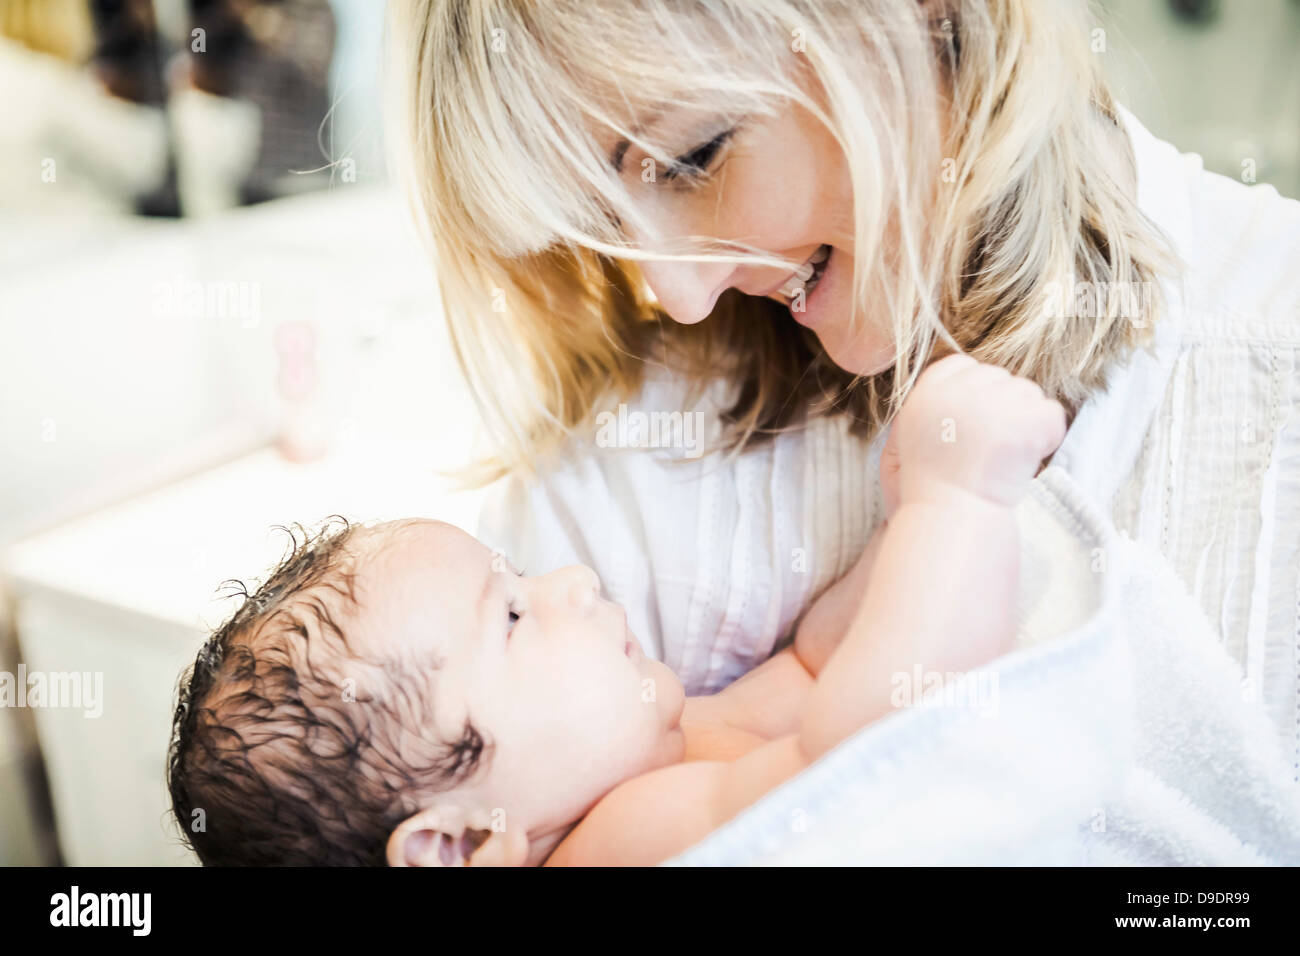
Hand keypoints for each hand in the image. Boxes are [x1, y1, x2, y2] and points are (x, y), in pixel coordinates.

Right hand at [891, 354, 1066, 507]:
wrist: (951, 523)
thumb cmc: (929, 491)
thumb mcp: (906, 442)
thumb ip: (931, 405)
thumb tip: (967, 379)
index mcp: (926, 392)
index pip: (963, 365)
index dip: (974, 393)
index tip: (974, 428)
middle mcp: (958, 390)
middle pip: (999, 377)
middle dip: (1002, 407)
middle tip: (991, 448)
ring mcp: (995, 403)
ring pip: (1028, 393)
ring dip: (1025, 421)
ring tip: (1006, 457)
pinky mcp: (1027, 420)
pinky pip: (1052, 414)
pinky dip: (1047, 437)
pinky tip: (1026, 460)